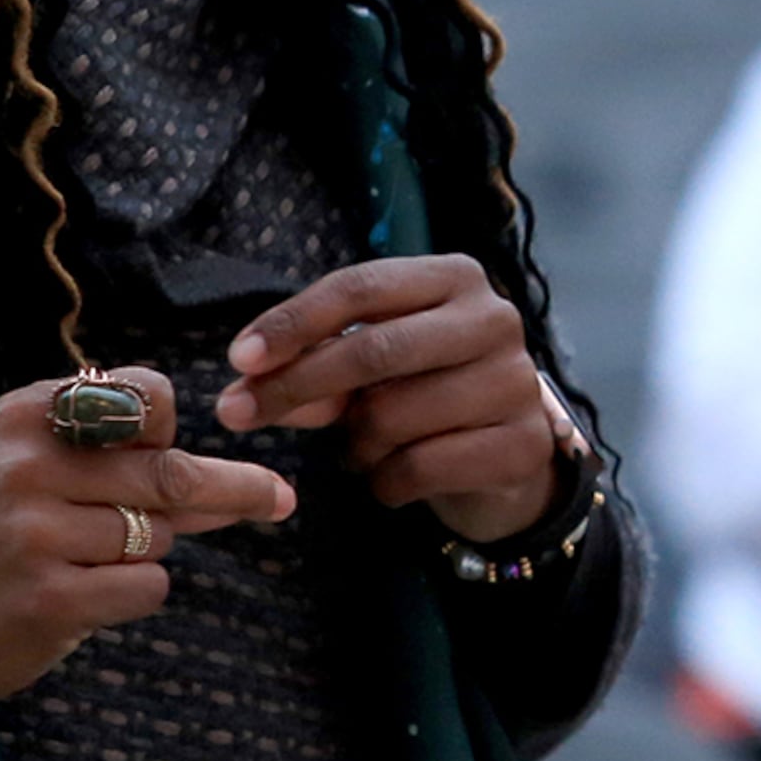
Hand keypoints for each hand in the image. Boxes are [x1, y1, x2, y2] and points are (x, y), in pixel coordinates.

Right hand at [0, 367, 295, 760]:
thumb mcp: (31, 467)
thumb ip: (124, 460)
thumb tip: (243, 479)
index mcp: (26, 416)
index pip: (148, 396)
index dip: (172, 427)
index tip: (177, 443)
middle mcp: (28, 466)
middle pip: (170, 472)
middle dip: (231, 490)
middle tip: (279, 498)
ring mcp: (35, 535)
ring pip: (159, 536)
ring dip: (146, 552)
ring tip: (84, 561)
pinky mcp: (48, 600)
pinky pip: (147, 588)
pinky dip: (134, 594)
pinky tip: (83, 597)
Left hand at [218, 255, 572, 542]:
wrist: (506, 457)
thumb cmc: (428, 392)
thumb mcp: (372, 368)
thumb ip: (316, 367)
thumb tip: (248, 390)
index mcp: (455, 279)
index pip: (361, 287)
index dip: (294, 322)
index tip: (240, 359)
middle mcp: (494, 319)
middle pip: (374, 348)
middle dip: (296, 385)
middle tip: (239, 413)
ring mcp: (515, 381)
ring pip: (392, 416)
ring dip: (355, 444)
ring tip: (365, 448)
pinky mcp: (522, 444)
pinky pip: (419, 467)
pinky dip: (385, 481)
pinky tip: (394, 476)